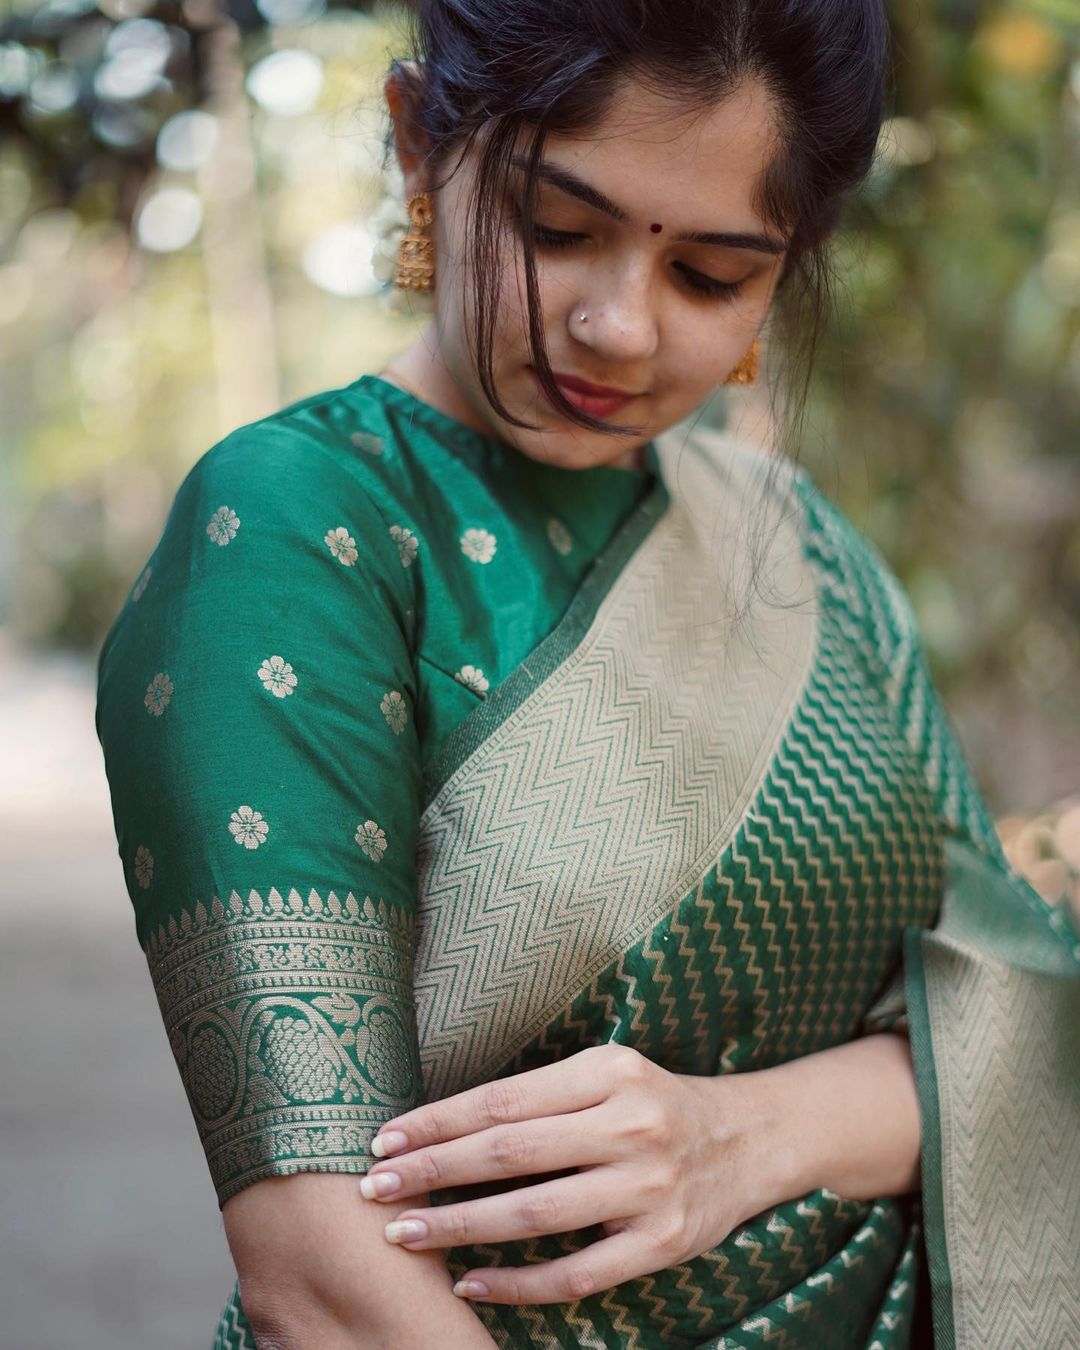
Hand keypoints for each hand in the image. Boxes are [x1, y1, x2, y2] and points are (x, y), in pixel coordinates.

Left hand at [356, 1042, 768, 1305]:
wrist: (748, 1141)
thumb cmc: (655, 1102)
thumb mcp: (608, 1072)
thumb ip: (542, 1093)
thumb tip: (443, 1124)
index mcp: (610, 1072)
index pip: (504, 1099)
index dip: (438, 1122)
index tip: (384, 1140)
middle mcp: (630, 1126)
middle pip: (510, 1154)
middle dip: (433, 1172)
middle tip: (375, 1188)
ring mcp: (648, 1189)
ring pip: (534, 1215)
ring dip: (460, 1227)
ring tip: (405, 1234)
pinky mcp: (662, 1244)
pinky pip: (576, 1274)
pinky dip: (516, 1284)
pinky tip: (470, 1282)